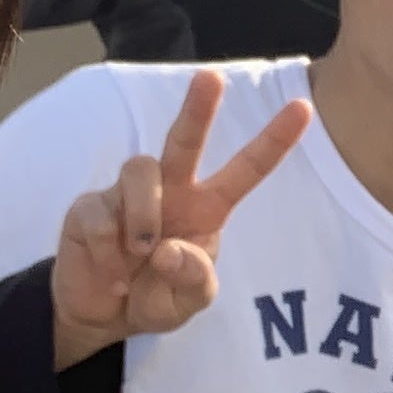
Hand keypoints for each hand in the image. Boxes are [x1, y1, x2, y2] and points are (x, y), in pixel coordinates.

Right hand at [52, 70, 311, 369]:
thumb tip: (168, 249)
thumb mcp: (189, 301)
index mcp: (207, 208)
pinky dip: (107, 249)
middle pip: (184, 140)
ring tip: (140, 253)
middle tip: (211, 78)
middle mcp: (170, 191)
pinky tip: (111, 273)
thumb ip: (194, 279)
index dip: (273, 141)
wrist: (103, 315)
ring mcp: (127, 194)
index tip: (303, 108)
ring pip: (141, 170)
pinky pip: (99, 212)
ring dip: (144, 215)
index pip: (245, 170)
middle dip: (198, 108)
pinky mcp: (89, 206)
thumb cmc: (157, 296)